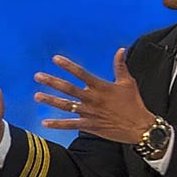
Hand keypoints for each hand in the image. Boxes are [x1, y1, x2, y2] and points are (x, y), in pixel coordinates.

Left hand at [33, 49, 156, 143]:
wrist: (140, 127)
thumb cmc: (134, 103)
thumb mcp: (128, 83)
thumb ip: (120, 66)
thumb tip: (121, 49)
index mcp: (101, 87)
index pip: (81, 73)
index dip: (68, 66)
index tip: (55, 59)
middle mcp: (93, 99)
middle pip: (69, 89)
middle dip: (52, 82)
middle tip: (37, 76)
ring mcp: (90, 113)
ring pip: (66, 106)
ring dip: (51, 101)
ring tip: (37, 96)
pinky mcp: (90, 125)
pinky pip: (70, 125)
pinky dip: (57, 124)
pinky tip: (44, 123)